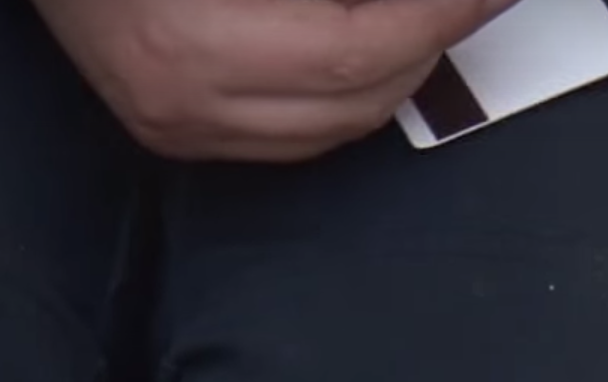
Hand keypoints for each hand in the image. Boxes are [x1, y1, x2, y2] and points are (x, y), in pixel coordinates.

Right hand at [33, 0, 521, 161]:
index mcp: (191, 40)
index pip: (358, 50)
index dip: (438, 16)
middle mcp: (182, 101)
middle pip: (358, 99)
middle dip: (430, 41)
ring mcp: (174, 127)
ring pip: (335, 130)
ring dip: (396, 73)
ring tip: (425, 16)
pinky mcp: (169, 133)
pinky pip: (291, 140)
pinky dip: (344, 98)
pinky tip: (366, 46)